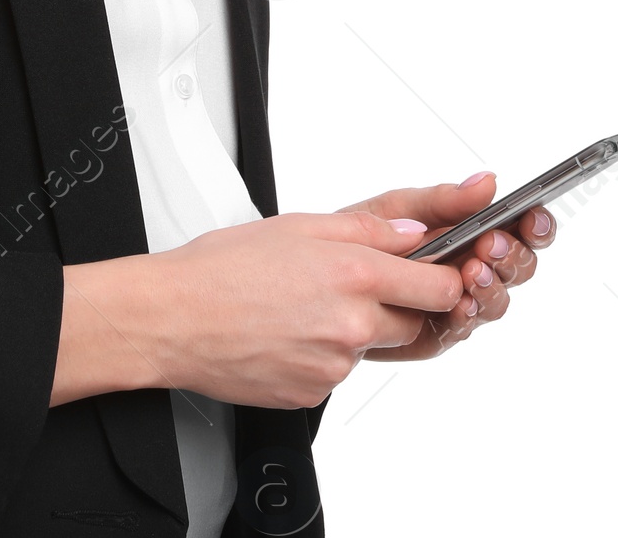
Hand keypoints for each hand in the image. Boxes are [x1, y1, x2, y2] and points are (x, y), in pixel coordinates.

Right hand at [53, 209, 465, 410]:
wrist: (173, 317)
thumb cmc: (222, 267)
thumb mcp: (299, 224)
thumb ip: (368, 227)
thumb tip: (413, 233)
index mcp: (354, 273)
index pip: (440, 286)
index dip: (444, 278)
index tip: (436, 271)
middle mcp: (352, 324)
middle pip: (414, 323)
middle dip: (398, 304)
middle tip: (355, 283)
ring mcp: (335, 365)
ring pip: (372, 346)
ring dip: (357, 327)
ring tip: (306, 303)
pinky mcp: (314, 393)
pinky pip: (338, 371)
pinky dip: (324, 352)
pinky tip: (289, 329)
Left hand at [333, 176, 557, 361]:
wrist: (316, 275)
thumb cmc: (360, 236)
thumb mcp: (397, 208)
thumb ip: (443, 200)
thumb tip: (488, 181)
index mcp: (468, 234)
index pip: (517, 230)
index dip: (535, 225)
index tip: (533, 217)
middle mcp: (470, 269)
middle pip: (516, 268)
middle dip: (511, 256)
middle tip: (492, 244)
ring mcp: (456, 303)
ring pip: (495, 302)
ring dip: (491, 287)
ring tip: (473, 270)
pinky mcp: (434, 333)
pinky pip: (460, 328)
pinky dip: (465, 315)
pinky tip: (461, 303)